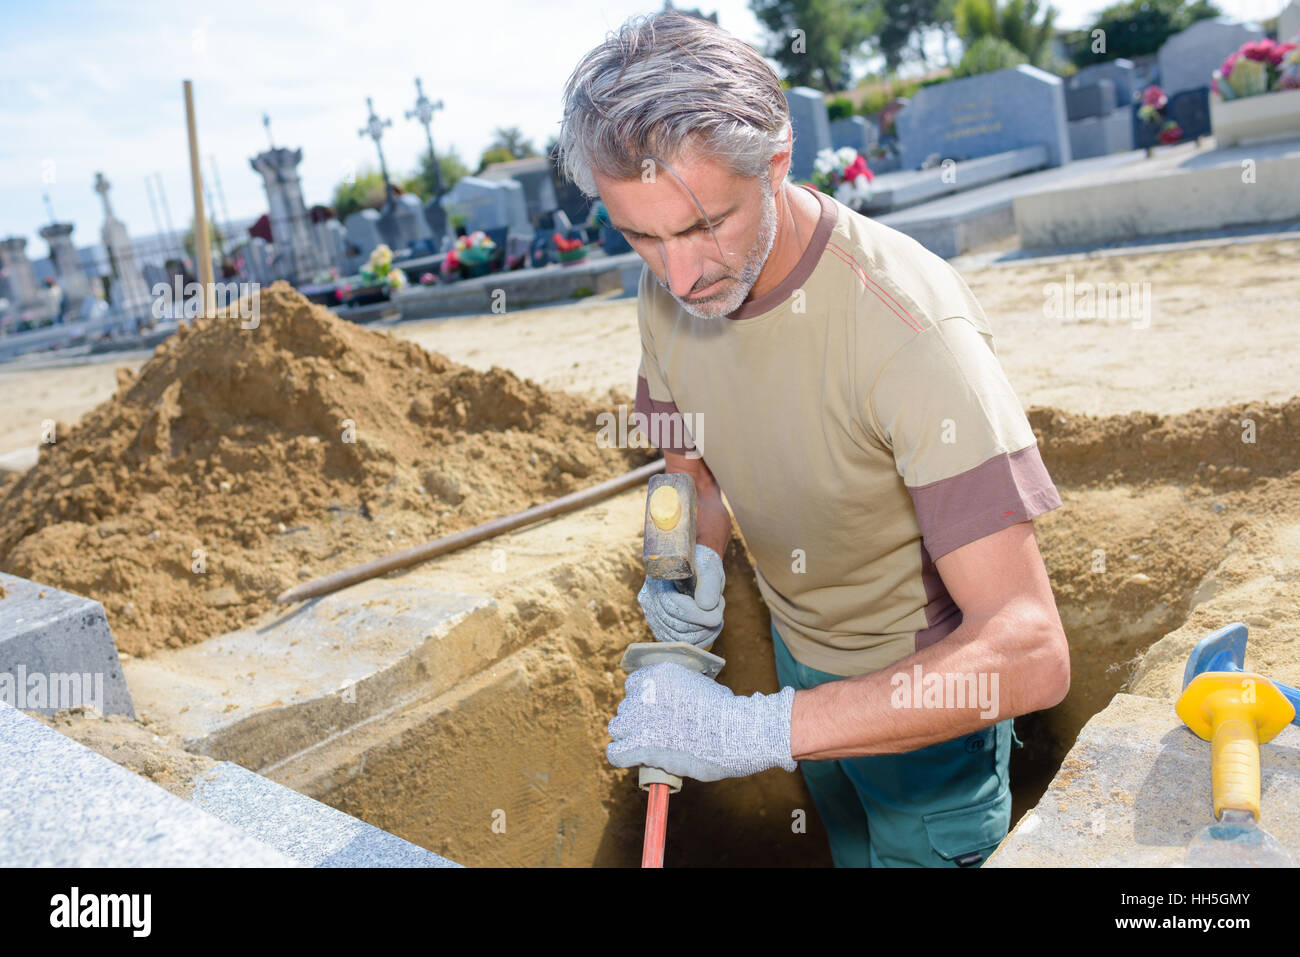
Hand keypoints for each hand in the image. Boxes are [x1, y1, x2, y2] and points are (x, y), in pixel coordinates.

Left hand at [606, 662, 796, 782]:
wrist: (737, 733)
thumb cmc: (727, 713)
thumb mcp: (700, 684)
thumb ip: (678, 688)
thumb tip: (670, 699)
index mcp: (660, 673)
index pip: (633, 685)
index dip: (642, 700)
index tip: (651, 712)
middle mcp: (646, 692)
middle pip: (626, 707)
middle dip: (637, 720)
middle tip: (653, 732)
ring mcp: (642, 718)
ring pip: (618, 728)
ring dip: (628, 737)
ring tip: (642, 746)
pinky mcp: (641, 745)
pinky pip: (616, 753)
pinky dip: (621, 757)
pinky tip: (630, 759)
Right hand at [636, 544, 724, 648]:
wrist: (696, 568)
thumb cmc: (701, 563)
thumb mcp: (708, 567)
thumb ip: (709, 583)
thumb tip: (706, 605)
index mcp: (657, 582)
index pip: (676, 608)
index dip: (699, 616)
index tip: (718, 616)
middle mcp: (650, 601)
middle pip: (678, 627)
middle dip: (704, 625)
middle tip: (719, 611)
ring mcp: (654, 617)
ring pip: (680, 639)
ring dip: (704, 634)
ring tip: (715, 616)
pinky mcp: (662, 629)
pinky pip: (680, 644)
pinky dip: (699, 641)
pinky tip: (710, 628)